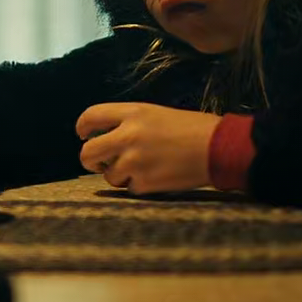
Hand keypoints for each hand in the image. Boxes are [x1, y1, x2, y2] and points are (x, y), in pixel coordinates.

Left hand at [76, 103, 220, 194]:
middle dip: (89, 159)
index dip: (82, 127)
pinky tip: (157, 176)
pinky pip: (129, 188)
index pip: (90, 116)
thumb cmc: (192, 128)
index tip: (84, 135)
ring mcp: (135, 161)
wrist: (218, 147)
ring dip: (119, 174)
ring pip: (108, 174)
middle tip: (98, 162)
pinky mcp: (145, 183)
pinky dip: (139, 185)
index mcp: (133, 112)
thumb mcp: (157, 113)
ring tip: (140, 168)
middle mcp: (129, 135)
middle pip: (87, 152)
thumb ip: (129, 123)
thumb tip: (106, 138)